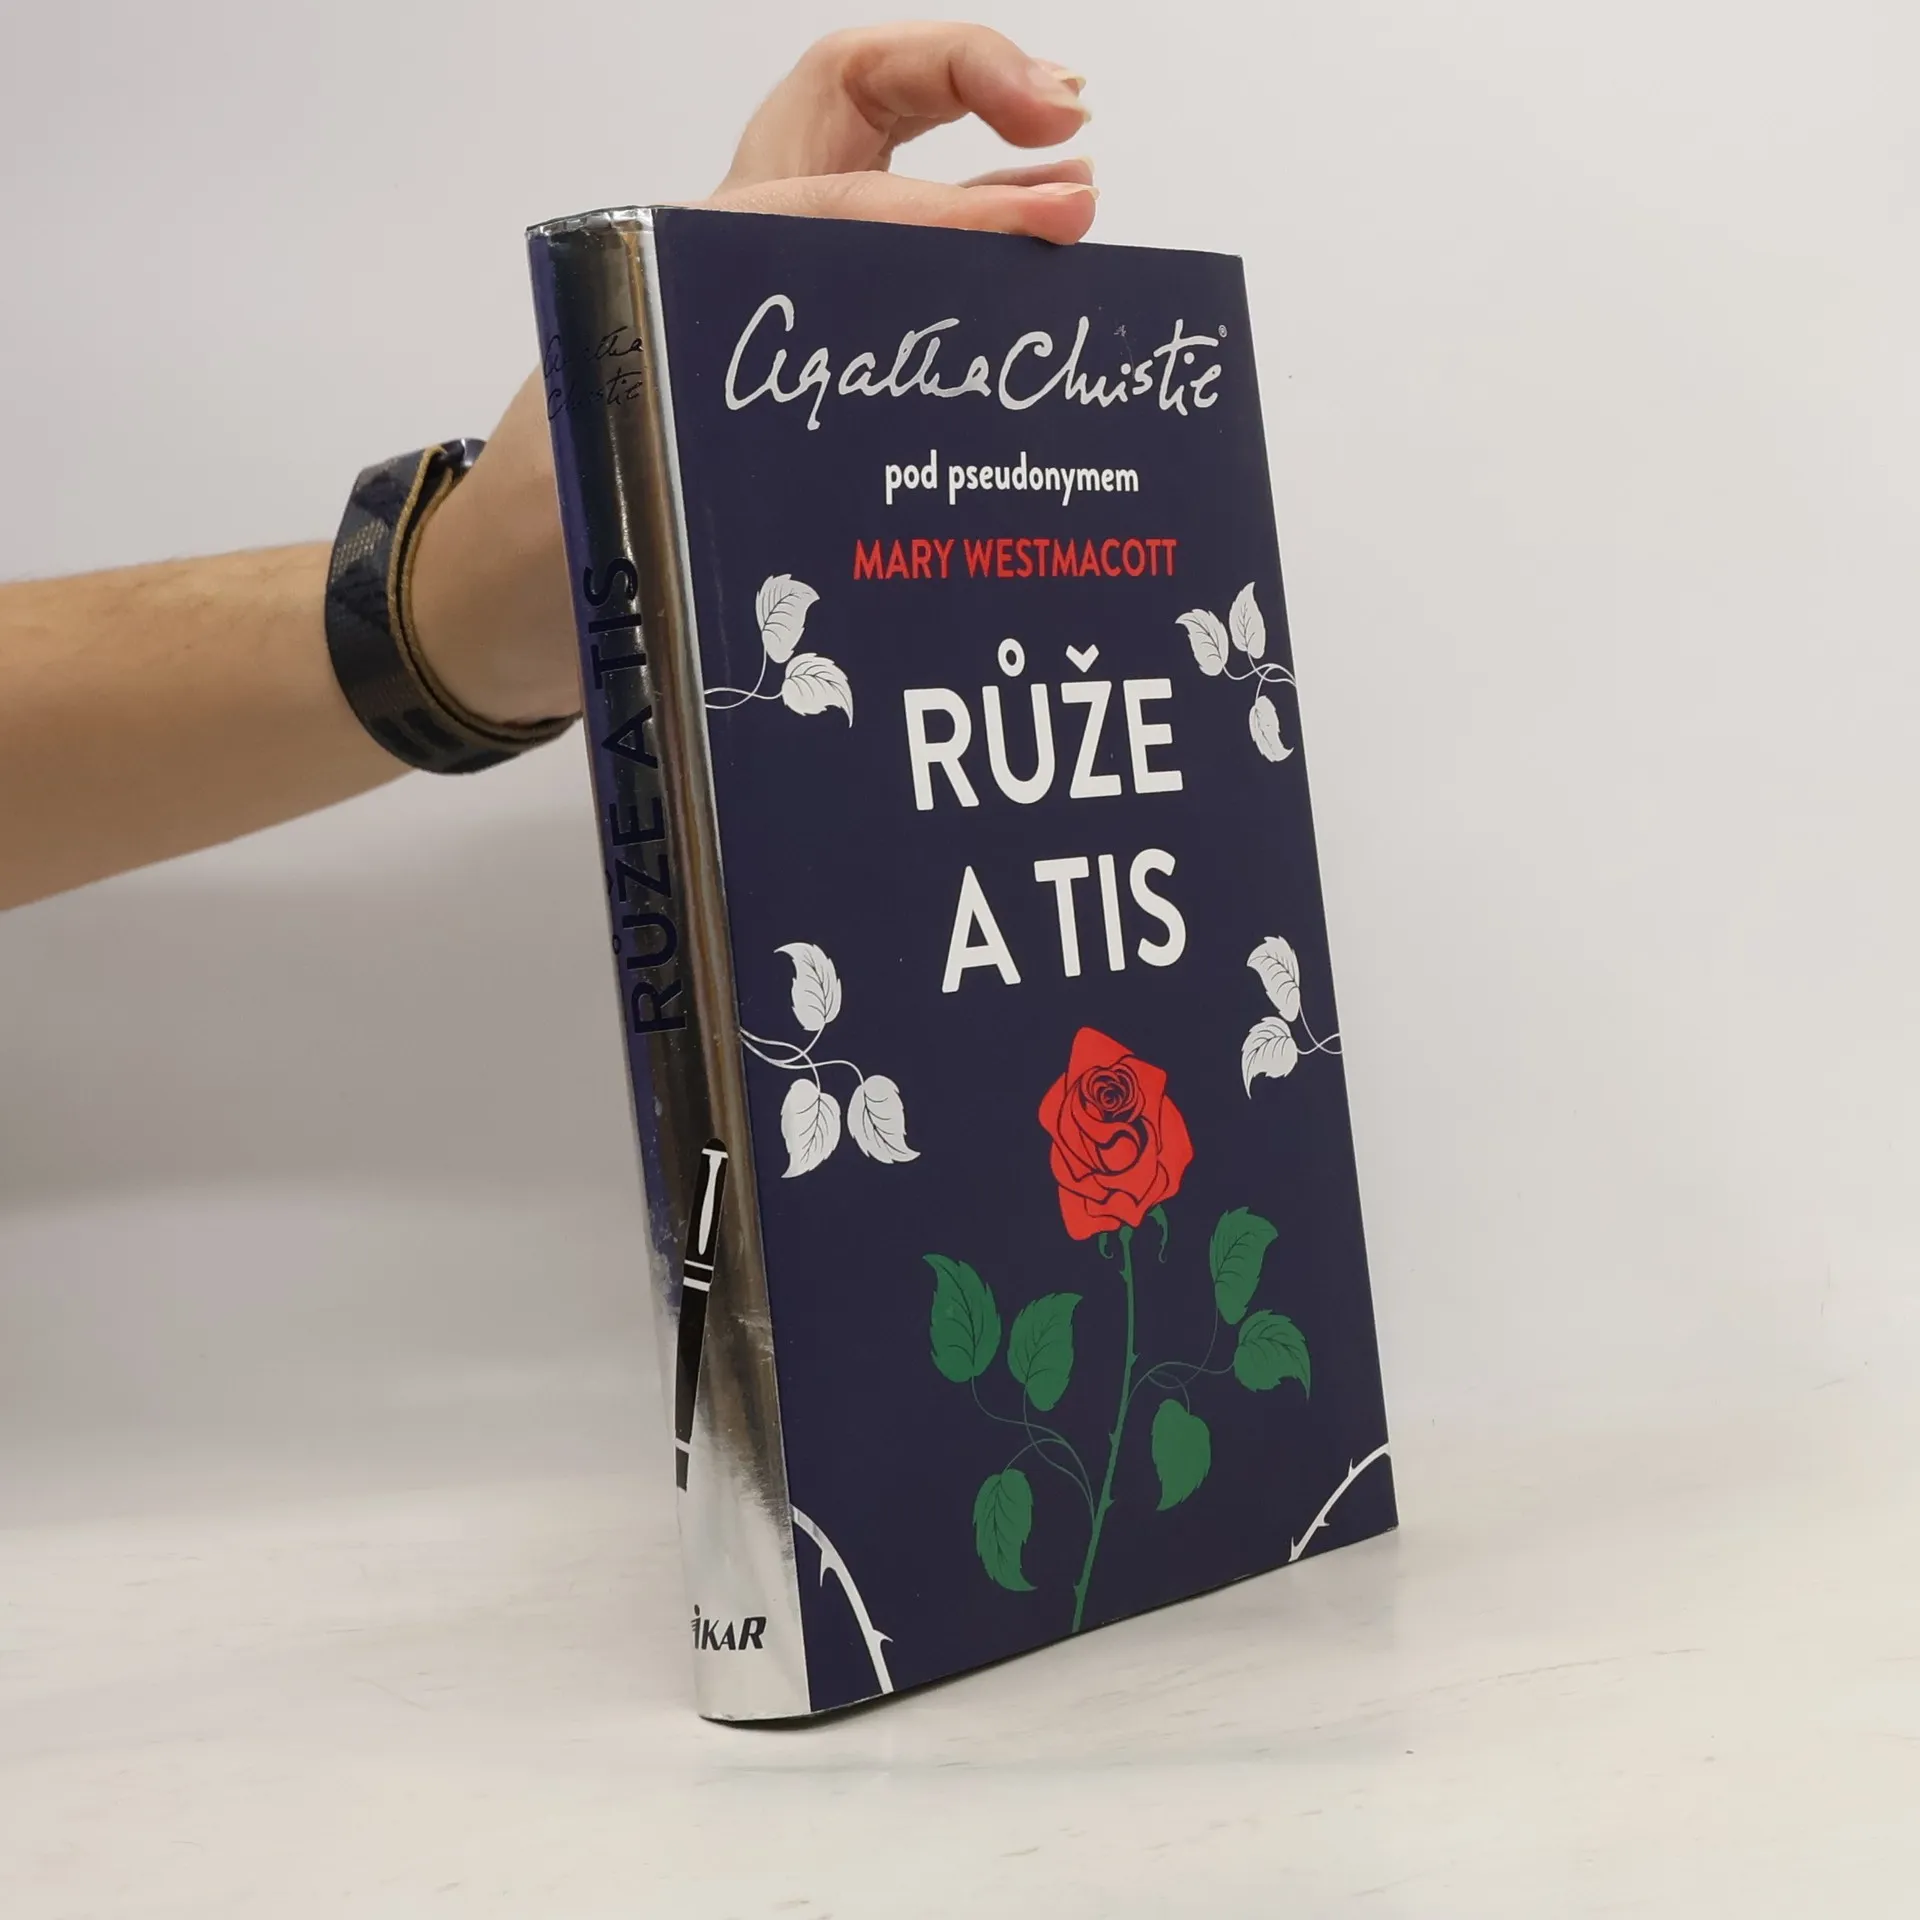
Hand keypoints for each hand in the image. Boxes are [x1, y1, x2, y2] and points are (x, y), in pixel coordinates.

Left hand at [411, 23, 1092, 728]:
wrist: (499, 608)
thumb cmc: (541, 552)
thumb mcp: (594, 489)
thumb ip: (680, 440)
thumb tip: (813, 417)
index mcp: (681, 272)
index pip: (832, 199)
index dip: (942, 202)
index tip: (1037, 224)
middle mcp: (730, 263)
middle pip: (853, 103)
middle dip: (967, 80)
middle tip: (1071, 126)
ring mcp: (764, 307)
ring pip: (881, 180)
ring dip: (982, 162)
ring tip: (1081, 198)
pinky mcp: (786, 367)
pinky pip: (884, 277)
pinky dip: (965, 258)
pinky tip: (1032, 292)